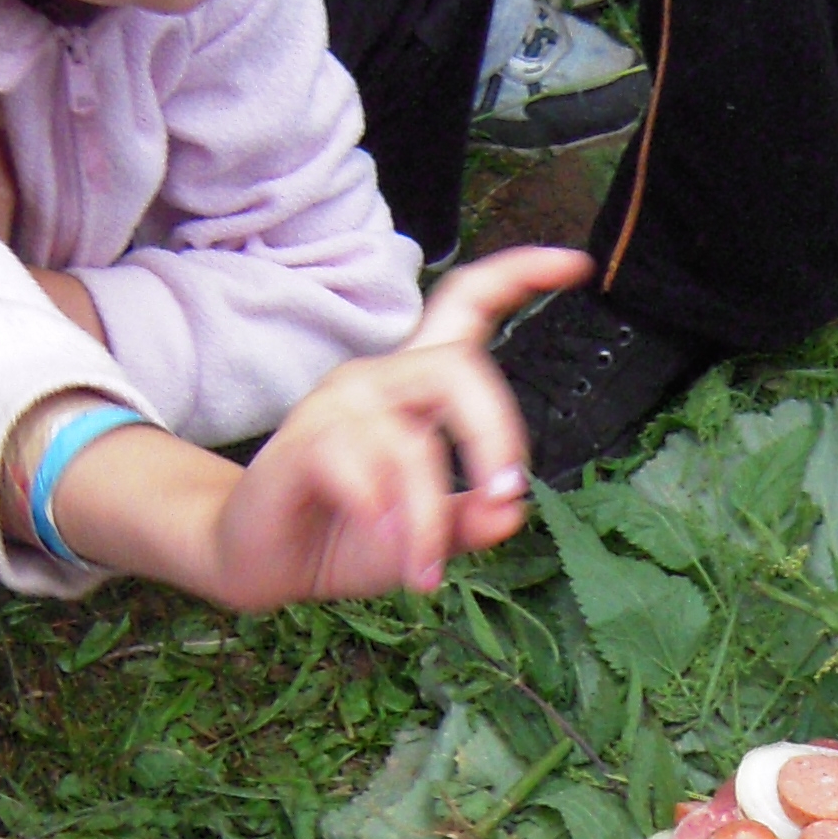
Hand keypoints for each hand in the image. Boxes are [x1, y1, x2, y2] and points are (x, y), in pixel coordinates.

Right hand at [187, 244, 586, 611]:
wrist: (262, 562)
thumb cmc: (347, 533)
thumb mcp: (427, 536)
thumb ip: (469, 520)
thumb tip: (511, 513)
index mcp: (417, 387)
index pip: (467, 306)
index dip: (520, 276)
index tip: (574, 265)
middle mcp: (379, 380)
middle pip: (457, 364)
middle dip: (495, 432)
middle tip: (506, 495)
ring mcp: (338, 406)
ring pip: (410, 443)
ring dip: (429, 516)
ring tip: (427, 573)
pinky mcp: (304, 442)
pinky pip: (358, 464)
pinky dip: (384, 515)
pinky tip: (390, 549)